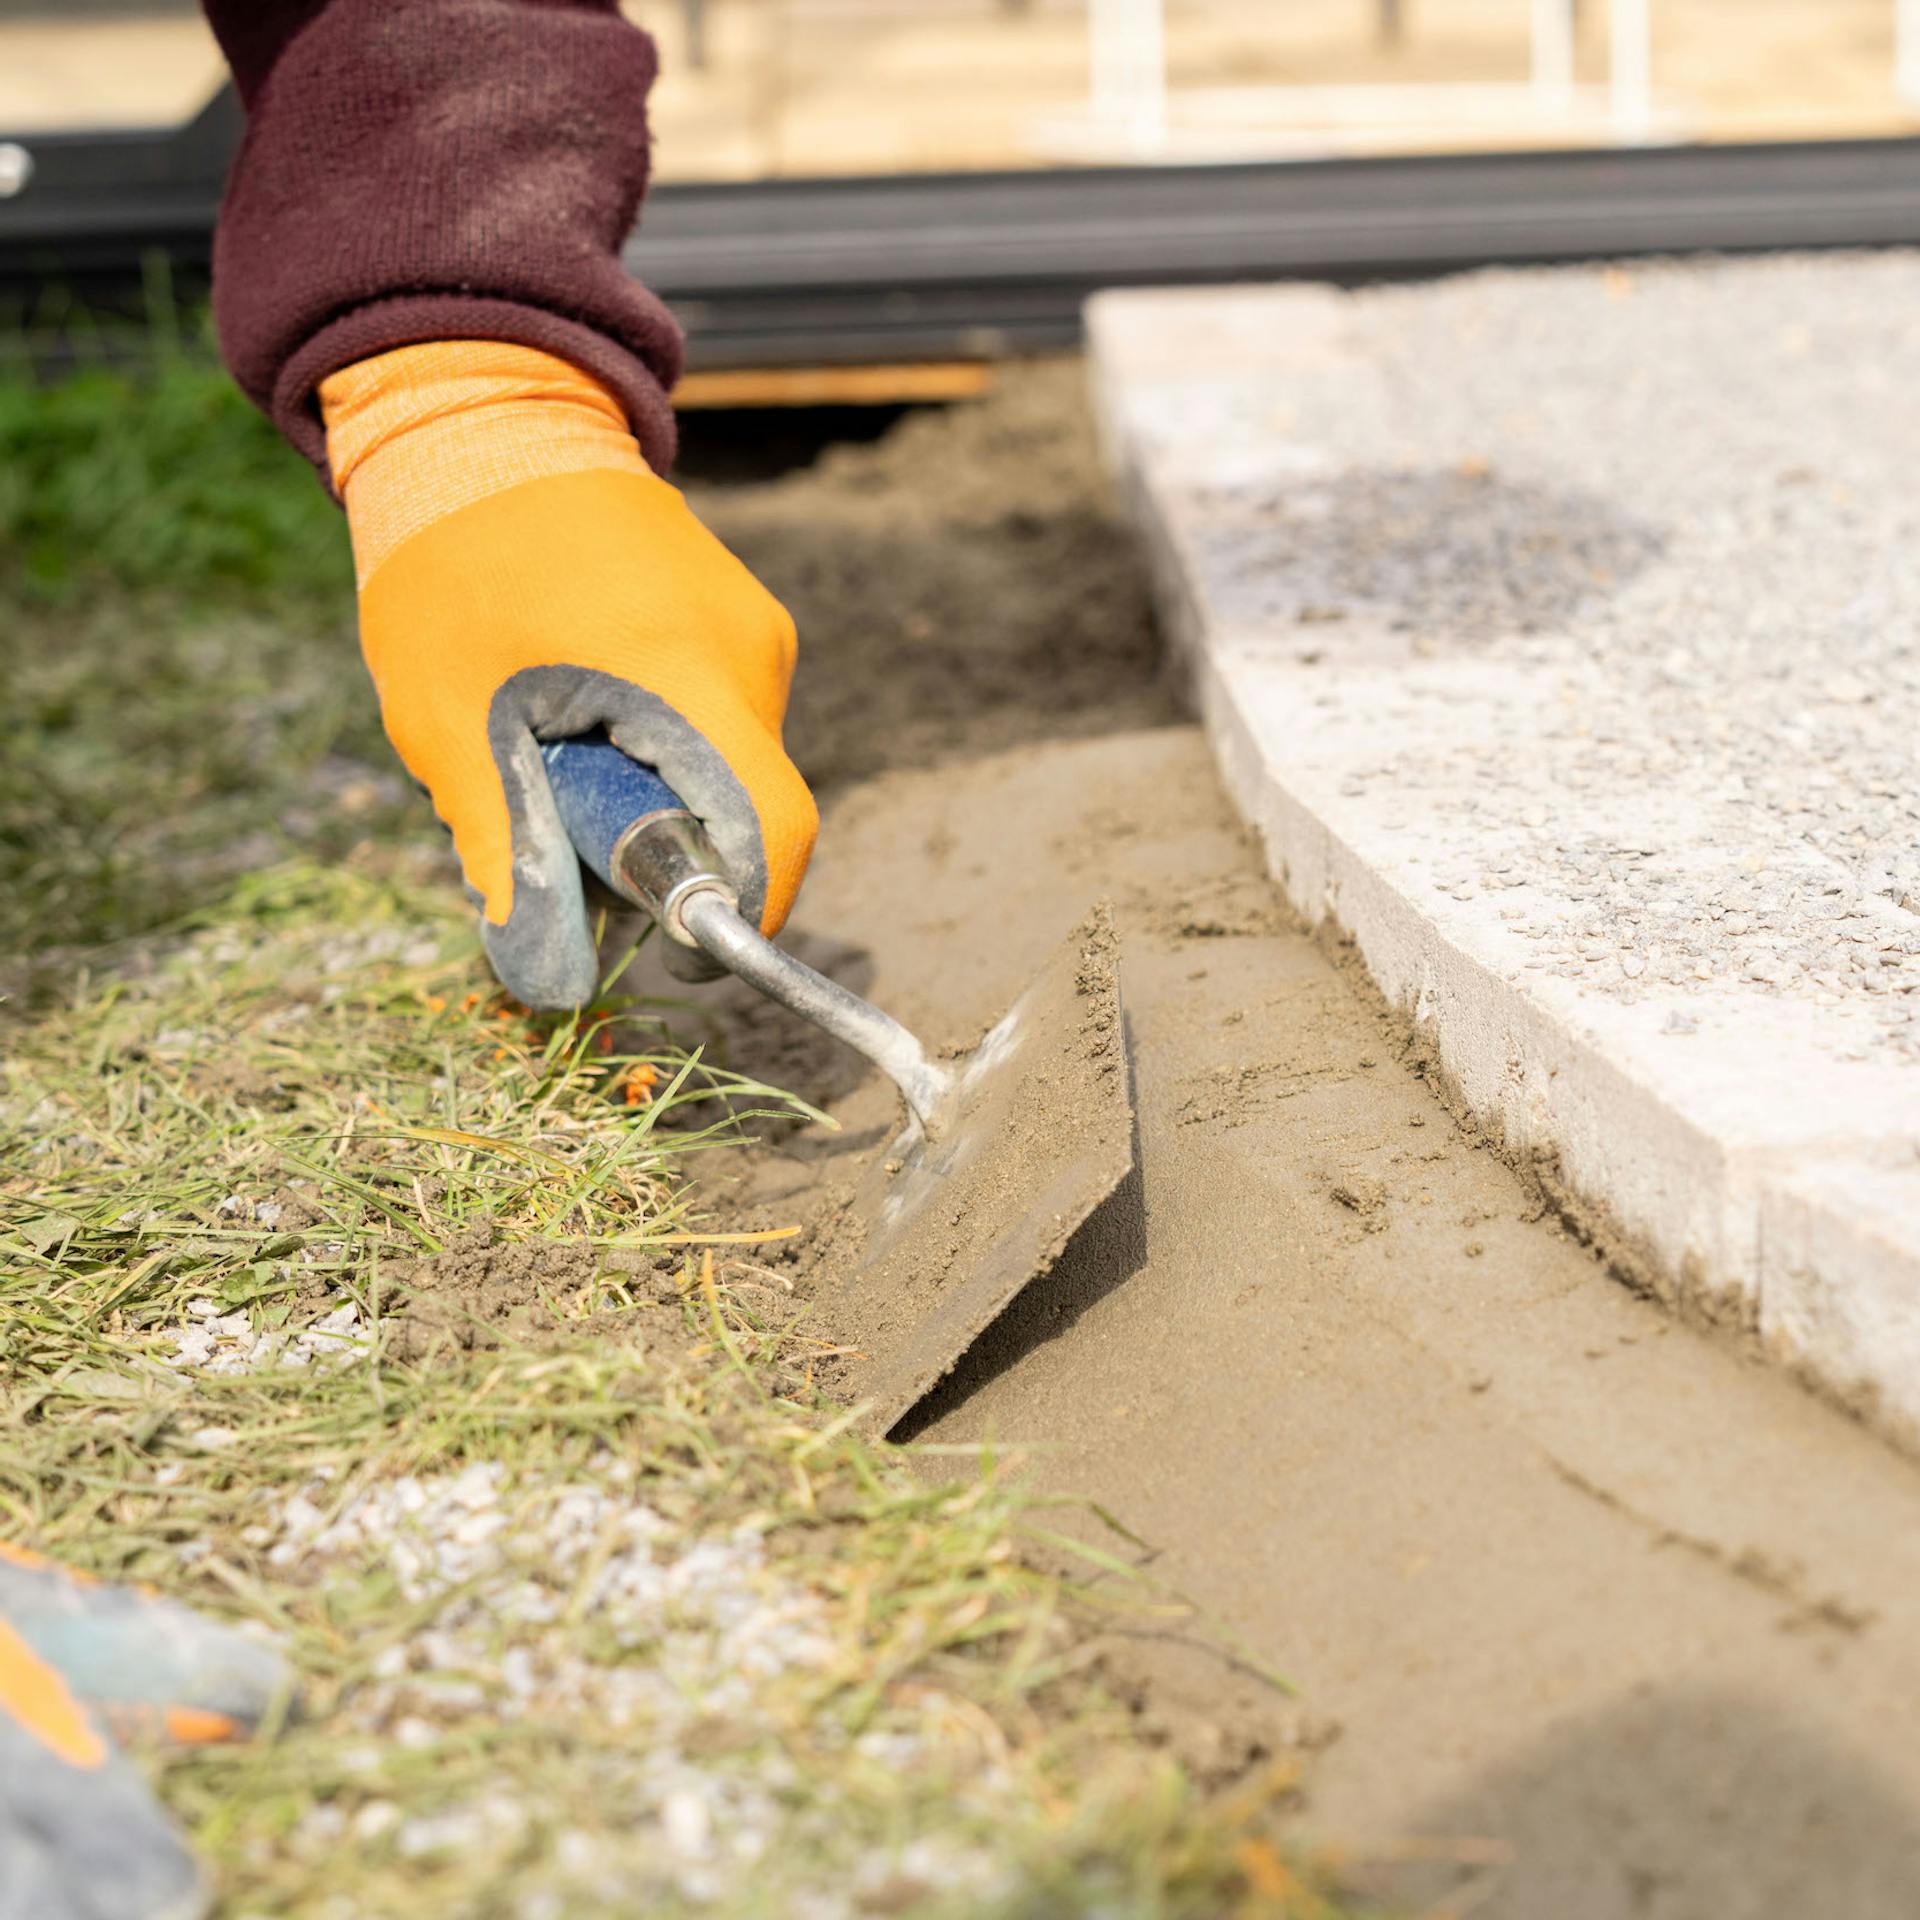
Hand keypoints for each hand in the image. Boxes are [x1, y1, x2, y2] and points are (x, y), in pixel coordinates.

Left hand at [319, 342, 816, 1007]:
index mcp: (694, 676)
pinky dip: (658, 741)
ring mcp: (751, 622)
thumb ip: (507, 852)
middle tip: (561, 838)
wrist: (476, 407)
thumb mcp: (450, 722)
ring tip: (550, 751)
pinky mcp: (735, 607)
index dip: (742, 912)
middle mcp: (751, 652)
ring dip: (653, 790)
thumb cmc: (451, 564)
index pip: (774, 832)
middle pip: (744, 803)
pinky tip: (575, 705)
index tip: (673, 946)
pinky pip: (716, 710)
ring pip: (727, 759)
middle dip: (664, 848)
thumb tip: (545, 981)